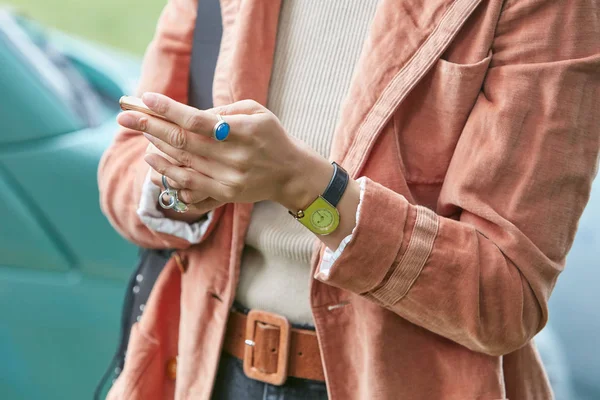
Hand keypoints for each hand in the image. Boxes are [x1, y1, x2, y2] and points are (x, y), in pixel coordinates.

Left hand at [117, 93, 333, 210]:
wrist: (290, 173)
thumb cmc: (272, 136)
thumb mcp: (255, 112)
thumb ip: (222, 111)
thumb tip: (186, 115)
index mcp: (243, 131)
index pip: (197, 120)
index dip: (169, 110)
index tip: (146, 98)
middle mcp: (235, 157)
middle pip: (183, 142)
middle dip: (150, 126)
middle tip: (125, 116)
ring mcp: (229, 179)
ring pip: (182, 164)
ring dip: (155, 148)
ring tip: (139, 133)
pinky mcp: (225, 195)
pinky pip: (189, 186)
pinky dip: (167, 173)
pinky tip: (153, 160)